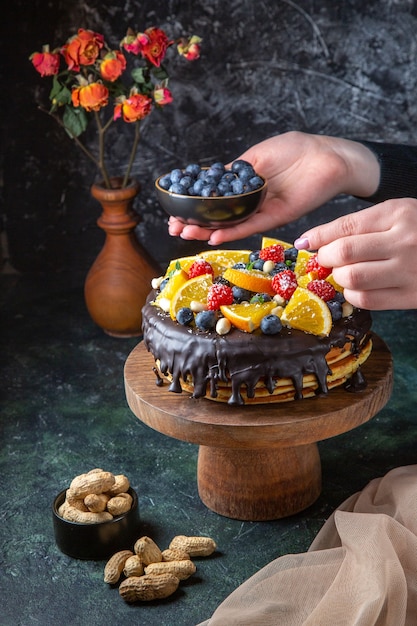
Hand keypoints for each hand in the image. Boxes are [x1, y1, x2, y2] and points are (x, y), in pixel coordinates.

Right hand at [168, 131, 379, 244]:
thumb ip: (235, 170)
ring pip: (230, 224)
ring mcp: (260, 210)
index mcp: (243, 181)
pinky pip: (250, 226)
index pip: (212, 196)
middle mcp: (249, 199)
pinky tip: (215, 237)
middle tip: (175, 228)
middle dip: (194, 222)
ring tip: (187, 234)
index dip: (192, 203)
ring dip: (208, 230)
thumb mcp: (257, 156)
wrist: (328, 158)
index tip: (174, 210)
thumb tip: (210, 180)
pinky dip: (232, 232)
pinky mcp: (274, 218)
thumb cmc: (296, 150)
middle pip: (217, 215)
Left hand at [295, 199, 416, 309]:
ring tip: (344, 273)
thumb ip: (361, 224)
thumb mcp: (398, 214)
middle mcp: (405, 241)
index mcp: (400, 214)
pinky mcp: (411, 296)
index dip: (319, 236)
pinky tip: (357, 287)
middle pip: (345, 253)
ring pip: (352, 279)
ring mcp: (409, 271)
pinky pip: (367, 300)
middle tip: (327, 259)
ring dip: (339, 278)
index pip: (346, 226)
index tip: (305, 242)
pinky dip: (353, 295)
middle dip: (326, 258)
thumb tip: (314, 240)